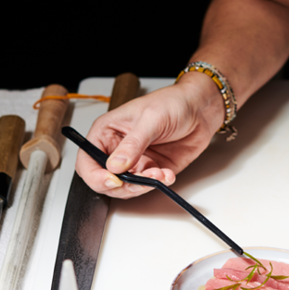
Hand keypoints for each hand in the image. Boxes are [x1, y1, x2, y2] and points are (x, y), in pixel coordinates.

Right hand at [75, 74, 223, 198]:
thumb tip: (115, 165)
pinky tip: (168, 174)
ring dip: (143, 185)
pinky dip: (158, 184)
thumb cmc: (173, 102)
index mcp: (107, 132)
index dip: (95, 175)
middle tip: (140, 181)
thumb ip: (133, 144)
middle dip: (122, 185)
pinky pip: (148, 185)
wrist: (200, 108)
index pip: (88, 160)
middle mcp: (118, 149)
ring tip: (159, 173)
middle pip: (104, 179)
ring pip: (126, 187)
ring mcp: (135, 161)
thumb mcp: (151, 119)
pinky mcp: (152, 168)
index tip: (111, 180)